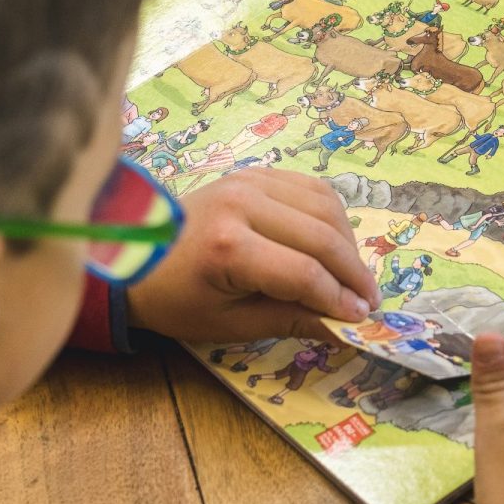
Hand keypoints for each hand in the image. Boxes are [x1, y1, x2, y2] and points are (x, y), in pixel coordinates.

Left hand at [125, 169, 379, 342]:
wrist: (135, 256)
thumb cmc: (177, 298)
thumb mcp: (230, 324)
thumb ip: (291, 320)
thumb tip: (346, 330)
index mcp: (229, 247)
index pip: (305, 273)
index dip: (339, 298)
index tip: (360, 319)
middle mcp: (242, 204)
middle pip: (322, 236)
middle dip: (353, 272)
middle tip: (368, 301)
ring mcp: (250, 181)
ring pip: (325, 207)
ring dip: (347, 242)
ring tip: (352, 276)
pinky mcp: (255, 173)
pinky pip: (311, 189)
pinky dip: (331, 217)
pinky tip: (333, 244)